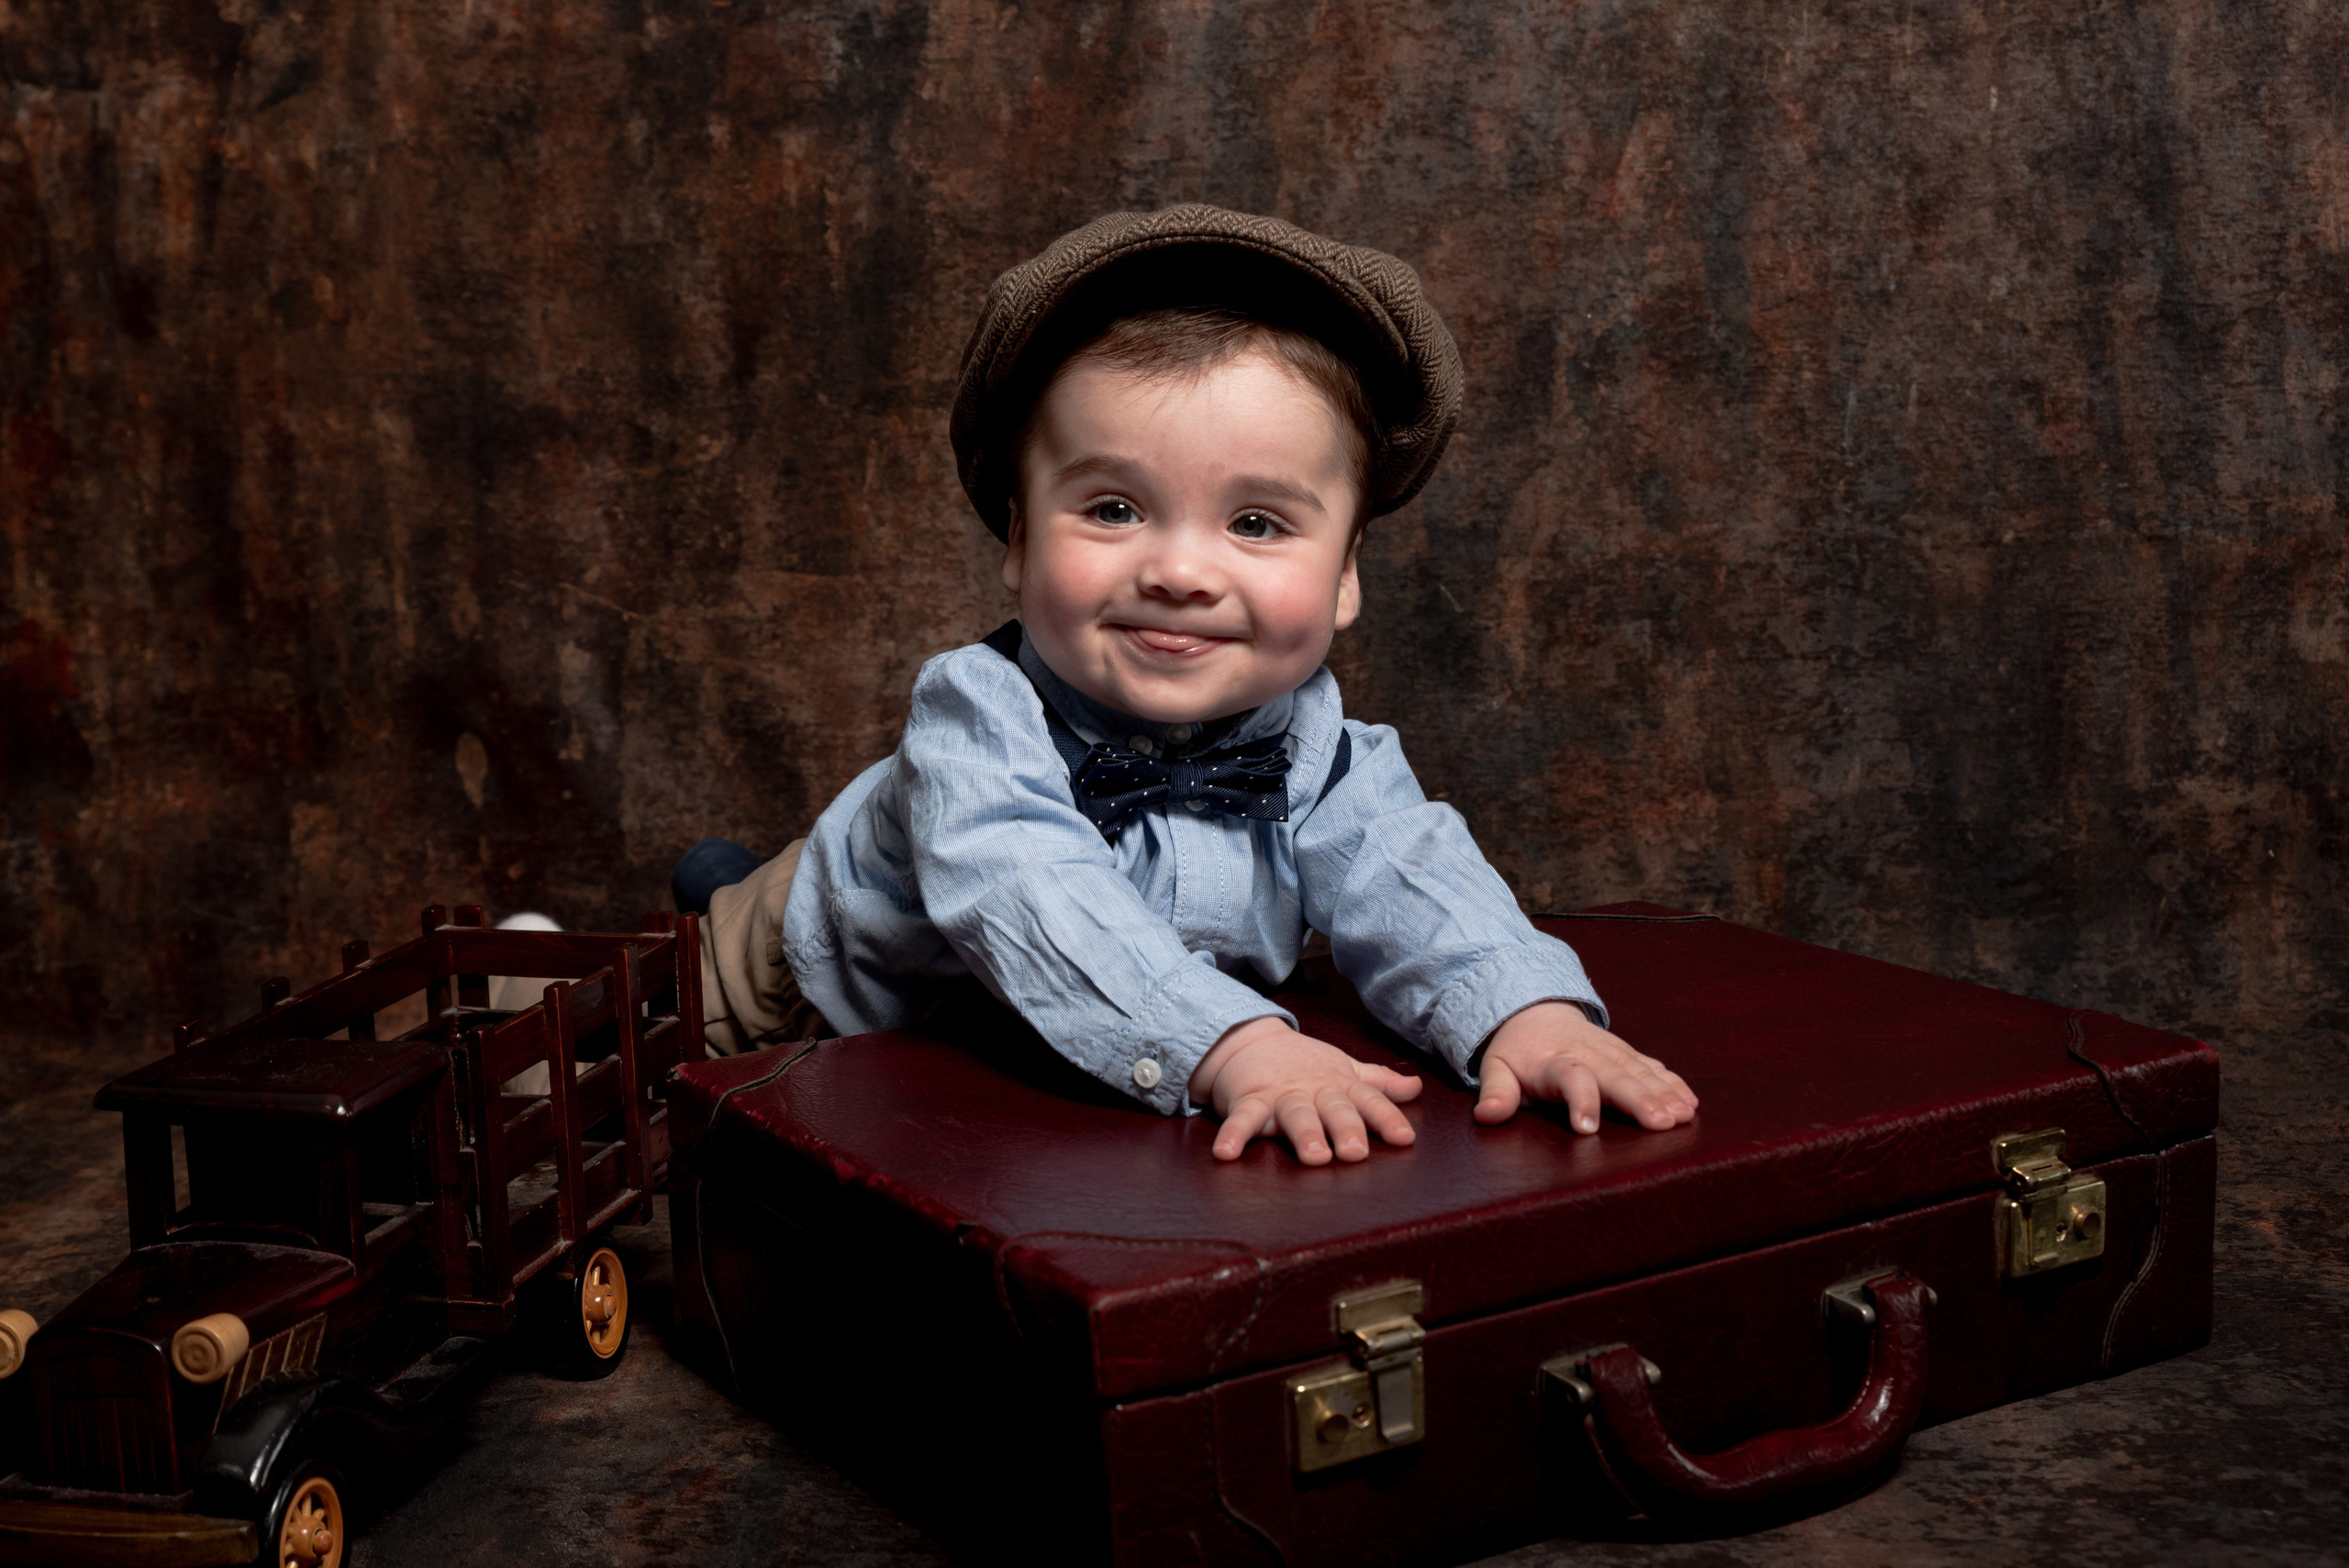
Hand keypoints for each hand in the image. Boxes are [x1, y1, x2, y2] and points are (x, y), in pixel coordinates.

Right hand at [1189, 1016, 1422, 1163]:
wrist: (1249, 1040)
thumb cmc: (1304, 1063)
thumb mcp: (1345, 1069)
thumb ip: (1379, 1082)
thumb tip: (1417, 1088)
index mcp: (1340, 1085)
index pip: (1370, 1101)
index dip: (1388, 1118)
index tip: (1405, 1139)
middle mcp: (1315, 1090)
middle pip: (1335, 1109)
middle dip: (1347, 1129)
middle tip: (1357, 1153)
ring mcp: (1281, 1095)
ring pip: (1296, 1115)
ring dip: (1305, 1134)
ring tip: (1314, 1156)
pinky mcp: (1249, 1100)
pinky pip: (1242, 1119)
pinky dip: (1233, 1135)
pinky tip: (1225, 1154)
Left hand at [1474, 1001, 1696, 1133]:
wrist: (1534, 1009)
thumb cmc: (1516, 1051)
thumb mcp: (1496, 1067)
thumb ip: (1496, 1092)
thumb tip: (1486, 1115)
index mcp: (1552, 1061)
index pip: (1569, 1078)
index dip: (1579, 1100)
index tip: (1587, 1128)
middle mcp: (1586, 1054)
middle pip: (1615, 1075)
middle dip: (1639, 1099)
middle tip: (1661, 1123)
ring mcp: (1610, 1051)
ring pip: (1640, 1071)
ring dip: (1663, 1093)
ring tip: (1683, 1115)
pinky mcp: (1625, 1053)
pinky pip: (1652, 1066)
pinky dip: (1672, 1082)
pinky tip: (1690, 1101)